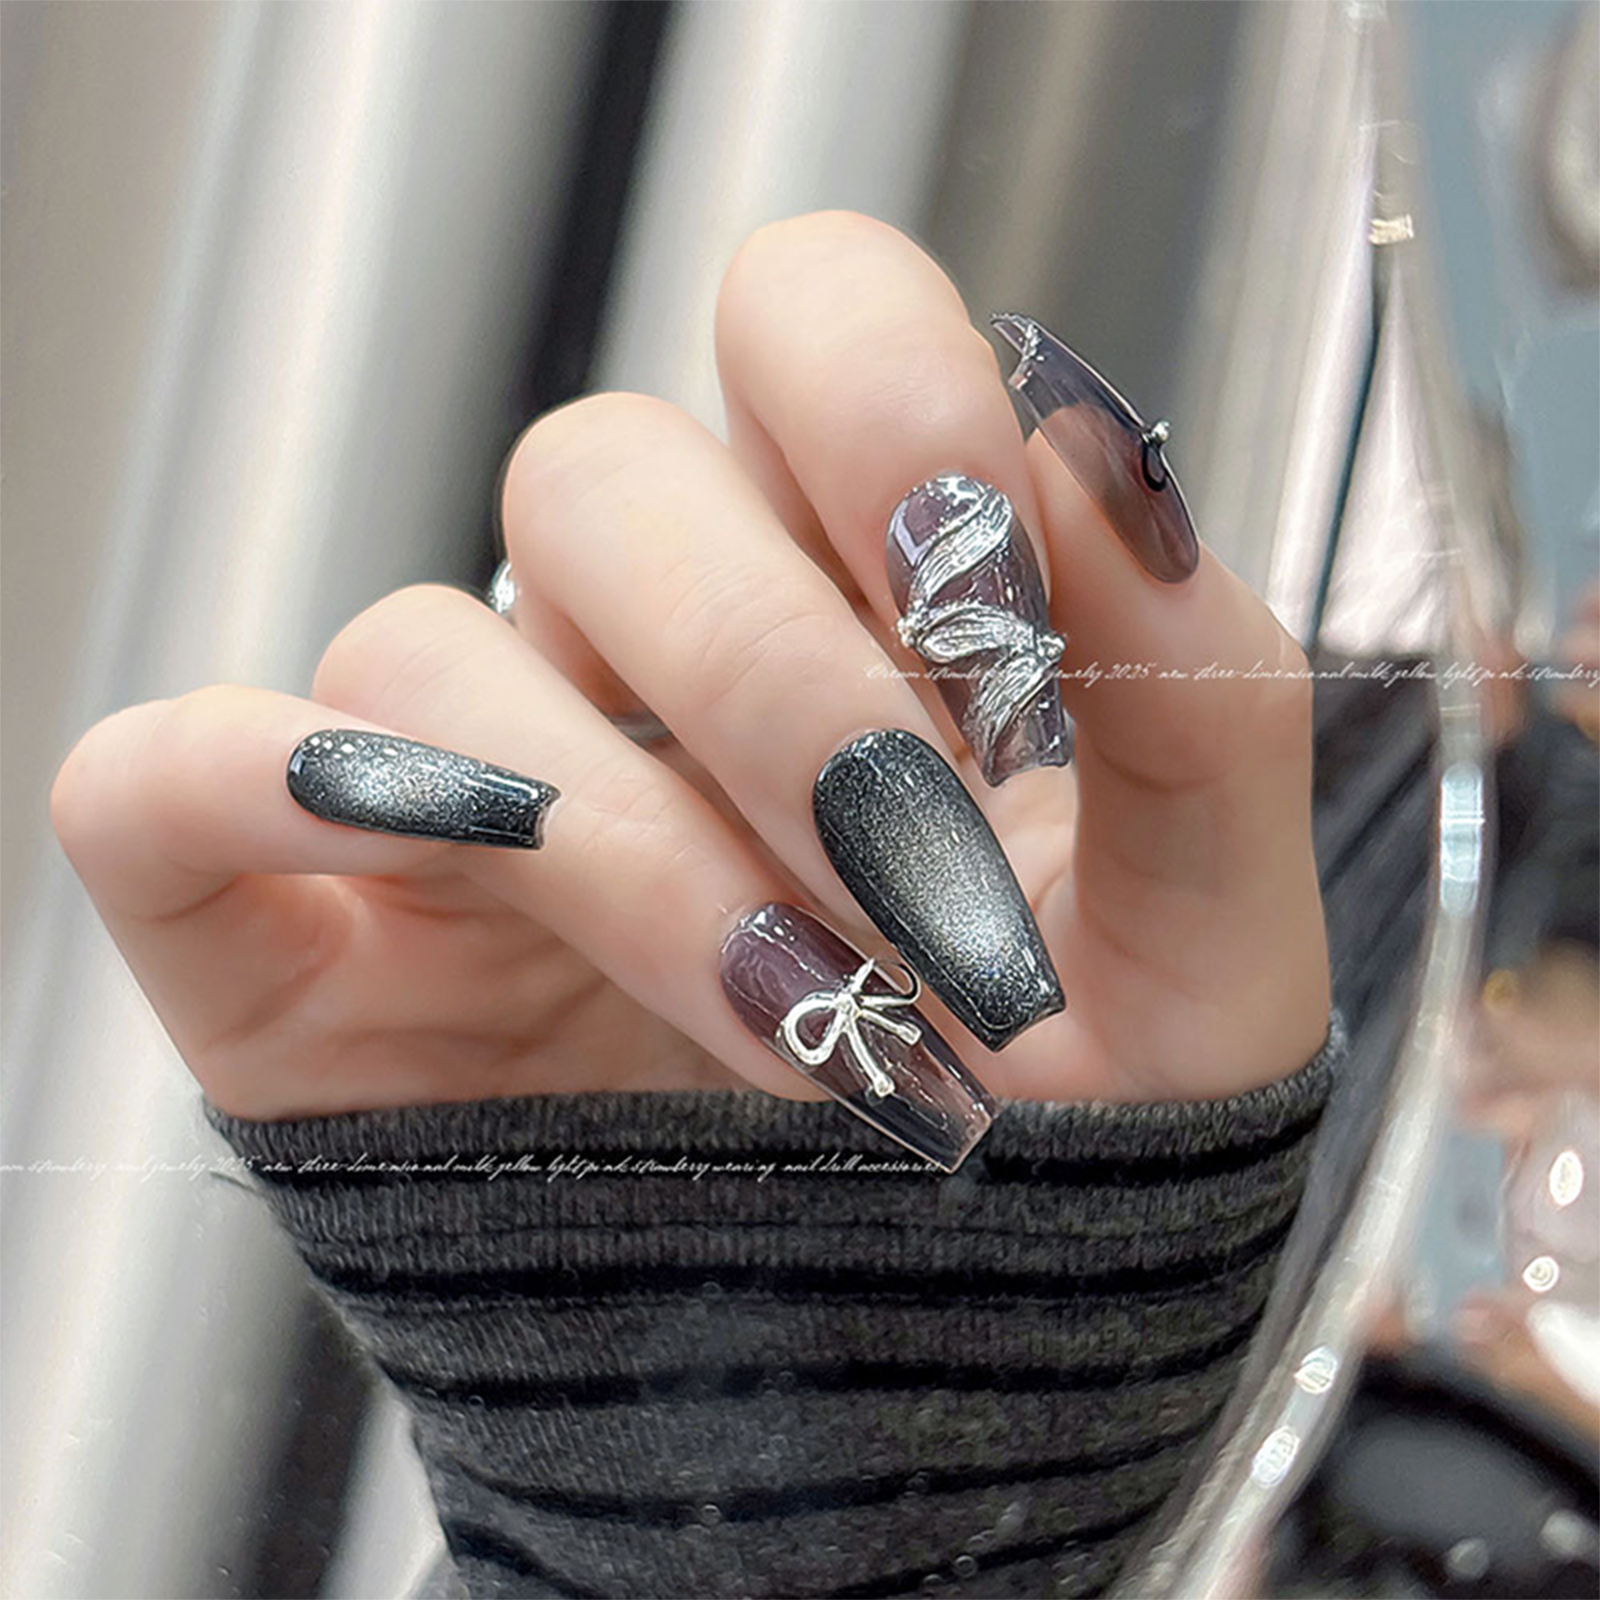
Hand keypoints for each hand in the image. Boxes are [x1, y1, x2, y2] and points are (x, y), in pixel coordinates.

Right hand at [51, 213, 1327, 1140]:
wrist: (934, 1369)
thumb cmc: (1071, 1145)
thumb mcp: (1206, 941)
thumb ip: (1201, 693)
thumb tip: (1098, 460)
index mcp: (842, 592)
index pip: (801, 322)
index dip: (882, 408)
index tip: (989, 603)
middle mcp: (628, 657)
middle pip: (603, 475)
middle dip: (772, 673)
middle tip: (904, 870)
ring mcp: (457, 787)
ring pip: (425, 656)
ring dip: (620, 837)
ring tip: (789, 1019)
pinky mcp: (306, 930)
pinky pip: (172, 780)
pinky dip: (255, 787)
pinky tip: (442, 880)